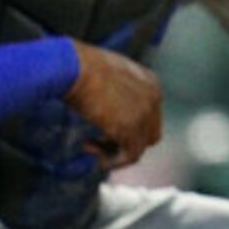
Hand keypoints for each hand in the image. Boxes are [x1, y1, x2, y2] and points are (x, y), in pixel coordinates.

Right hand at [66, 43, 163, 169]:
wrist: (74, 68)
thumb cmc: (82, 66)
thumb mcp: (111, 74)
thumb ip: (119, 90)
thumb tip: (110, 108)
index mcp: (151, 83)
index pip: (150, 115)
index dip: (129, 126)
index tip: (105, 128)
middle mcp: (154, 99)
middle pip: (148, 133)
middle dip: (125, 140)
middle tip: (99, 140)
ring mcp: (144, 114)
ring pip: (139, 147)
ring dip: (115, 152)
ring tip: (91, 147)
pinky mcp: (129, 128)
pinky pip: (130, 156)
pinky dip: (114, 161)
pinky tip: (97, 157)